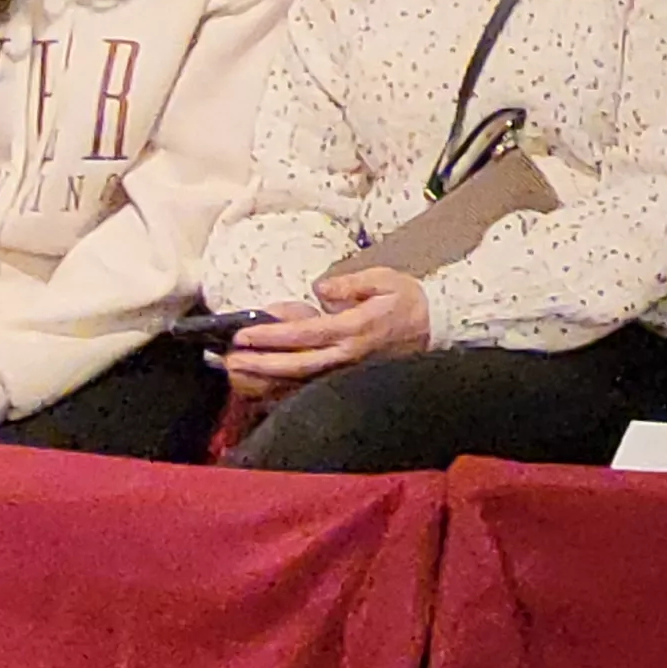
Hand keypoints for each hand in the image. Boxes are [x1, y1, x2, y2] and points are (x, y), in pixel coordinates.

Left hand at [219, 272, 431, 387]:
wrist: (436, 324)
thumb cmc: (407, 299)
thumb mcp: (383, 279)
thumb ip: (350, 284)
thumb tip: (320, 290)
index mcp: (354, 329)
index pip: (304, 334)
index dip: (272, 336)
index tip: (244, 334)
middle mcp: (347, 355)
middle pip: (296, 364)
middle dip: (260, 363)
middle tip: (230, 360)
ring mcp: (348, 370)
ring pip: (301, 380)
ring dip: (268, 378)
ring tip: (238, 373)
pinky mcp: (349, 376)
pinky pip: (312, 385)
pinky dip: (286, 388)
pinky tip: (264, 384)